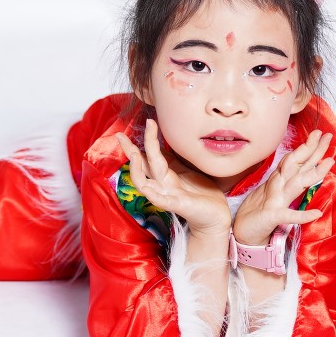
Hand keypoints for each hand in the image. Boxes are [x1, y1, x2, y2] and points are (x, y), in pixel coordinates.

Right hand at [117, 119, 232, 236]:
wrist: (215, 215)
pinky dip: (151, 194)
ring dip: (137, 169)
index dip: (144, 140)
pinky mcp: (176, 205)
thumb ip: (174, 160)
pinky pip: (160, 200)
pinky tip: (145, 187)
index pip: (148, 156)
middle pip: (141, 166)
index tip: (146, 121)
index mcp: (166, 174)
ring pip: (143, 183)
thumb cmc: (202, 193)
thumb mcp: (187, 170)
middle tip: (120, 135)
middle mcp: (162, 184)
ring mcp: (167, 195)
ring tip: (135, 154)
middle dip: (130, 150)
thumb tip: (164, 143)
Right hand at [233, 130, 334, 246]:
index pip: (295, 160)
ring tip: (328, 163)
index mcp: (278, 181)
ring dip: (312, 173)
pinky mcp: (272, 217)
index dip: (308, 147)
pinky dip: (303, 215)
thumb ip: (286, 181)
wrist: (242, 233)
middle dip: (312, 150)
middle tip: (325, 136)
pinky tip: (317, 213)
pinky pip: (289, 216)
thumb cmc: (258, 213)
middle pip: (297, 165)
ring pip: (296, 183)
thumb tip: (303, 169)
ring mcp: (275, 201)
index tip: (321, 135)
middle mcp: (277, 187)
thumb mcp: (273, 194)